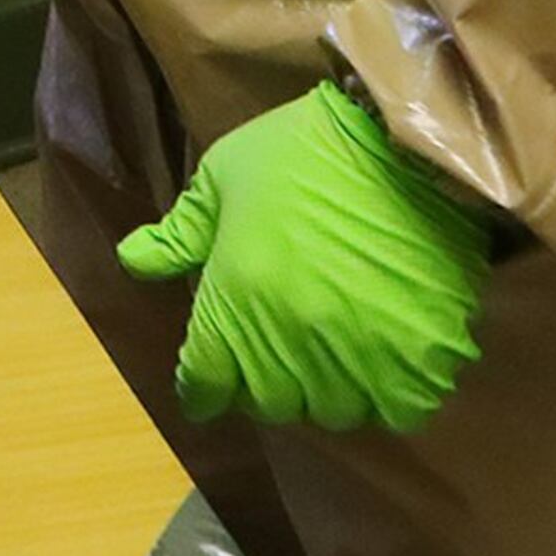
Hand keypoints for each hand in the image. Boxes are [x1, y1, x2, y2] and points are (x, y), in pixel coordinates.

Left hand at [117, 84, 489, 432]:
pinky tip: (385, 365)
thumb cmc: (298, 153)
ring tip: (329, 359)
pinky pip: (399, 411)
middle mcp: (292, 340)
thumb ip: (180, 233)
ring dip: (326, 392)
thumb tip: (134, 262)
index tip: (207, 386)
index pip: (204, 381)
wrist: (402, 142)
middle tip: (274, 357)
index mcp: (235, 298)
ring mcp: (360, 353)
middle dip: (264, 386)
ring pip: (335, 413)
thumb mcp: (221, 178)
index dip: (202, 388)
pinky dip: (390, 397)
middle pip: (270, 404)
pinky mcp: (422, 356)